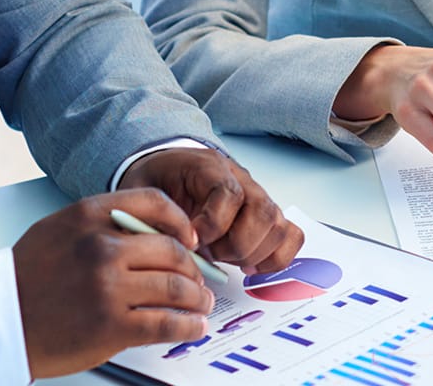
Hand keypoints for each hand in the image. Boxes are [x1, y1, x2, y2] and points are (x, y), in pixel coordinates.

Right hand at [13, 188, 214, 378]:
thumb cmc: (26, 278)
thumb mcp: (59, 230)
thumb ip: (101, 225)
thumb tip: (150, 235)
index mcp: (89, 216)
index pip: (155, 203)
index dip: (181, 222)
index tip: (191, 239)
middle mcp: (102, 247)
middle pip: (172, 250)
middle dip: (193, 268)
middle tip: (199, 279)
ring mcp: (108, 287)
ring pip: (176, 287)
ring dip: (197, 298)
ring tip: (201, 304)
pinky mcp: (112, 325)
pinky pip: (166, 322)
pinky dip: (188, 325)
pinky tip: (193, 326)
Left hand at [119, 149, 302, 272]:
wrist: (167, 168)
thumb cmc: (157, 182)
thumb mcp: (143, 192)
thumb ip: (155, 217)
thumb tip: (180, 248)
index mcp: (208, 167)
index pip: (229, 194)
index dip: (214, 224)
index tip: (194, 243)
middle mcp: (241, 179)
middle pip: (263, 211)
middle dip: (237, 245)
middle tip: (213, 255)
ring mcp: (258, 197)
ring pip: (278, 226)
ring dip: (254, 253)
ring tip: (226, 259)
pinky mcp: (266, 216)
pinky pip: (290, 235)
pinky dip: (276, 257)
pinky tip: (249, 265)